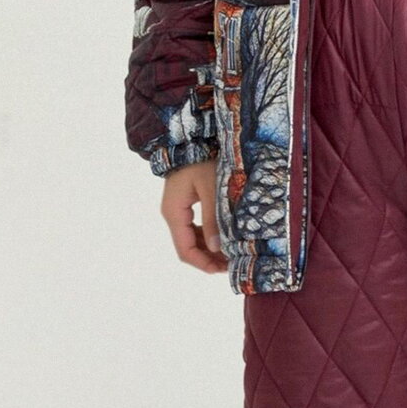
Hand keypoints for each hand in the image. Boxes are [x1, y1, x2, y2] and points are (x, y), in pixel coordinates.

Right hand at [161, 158, 228, 274]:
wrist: (194, 138)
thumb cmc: (203, 159)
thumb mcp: (211, 188)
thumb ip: (213, 218)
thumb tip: (216, 247)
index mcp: (174, 212)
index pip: (185, 249)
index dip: (203, 263)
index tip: (223, 269)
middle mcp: (172, 213)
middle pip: (188, 247)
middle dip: (209, 258)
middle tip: (233, 263)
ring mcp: (178, 209)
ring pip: (192, 239)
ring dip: (209, 248)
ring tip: (232, 252)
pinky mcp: (186, 204)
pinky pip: (195, 227)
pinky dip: (208, 236)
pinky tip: (225, 238)